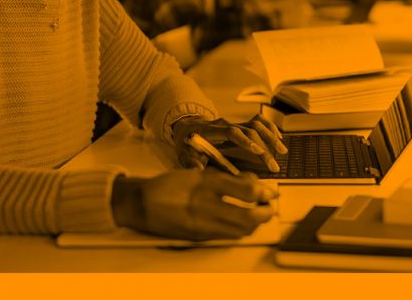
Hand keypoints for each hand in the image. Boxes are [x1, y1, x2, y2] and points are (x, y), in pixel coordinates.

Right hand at [111, 169, 276, 240]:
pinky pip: (228, 236)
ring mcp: (203, 226)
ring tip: (258, 213)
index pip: (247, 191)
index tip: (270, 191)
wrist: (141, 205)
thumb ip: (227, 178)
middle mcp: (207, 207)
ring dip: (255, 223)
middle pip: (249, 217)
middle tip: (269, 206)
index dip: (264, 192)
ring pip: (241, 230)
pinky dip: (240, 229)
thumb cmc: (168, 186)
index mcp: (206, 185)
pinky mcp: (200, 237)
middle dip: (265, 213)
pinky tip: (241, 221)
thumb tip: (252, 182)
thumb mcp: (199, 174)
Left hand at [172, 115, 287, 172]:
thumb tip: (199, 171)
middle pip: (249, 130)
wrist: (188, 128)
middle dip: (264, 147)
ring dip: (271, 136)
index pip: (231, 132)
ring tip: (282, 151)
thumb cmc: (187, 143)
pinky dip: (269, 128)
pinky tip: (278, 138)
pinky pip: (258, 122)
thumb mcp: (184, 154)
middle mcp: (225, 124)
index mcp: (211, 131)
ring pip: (257, 124)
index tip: (258, 152)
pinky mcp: (240, 125)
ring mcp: (234, 123)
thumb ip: (191, 162)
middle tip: (273, 166)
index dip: (245, 140)